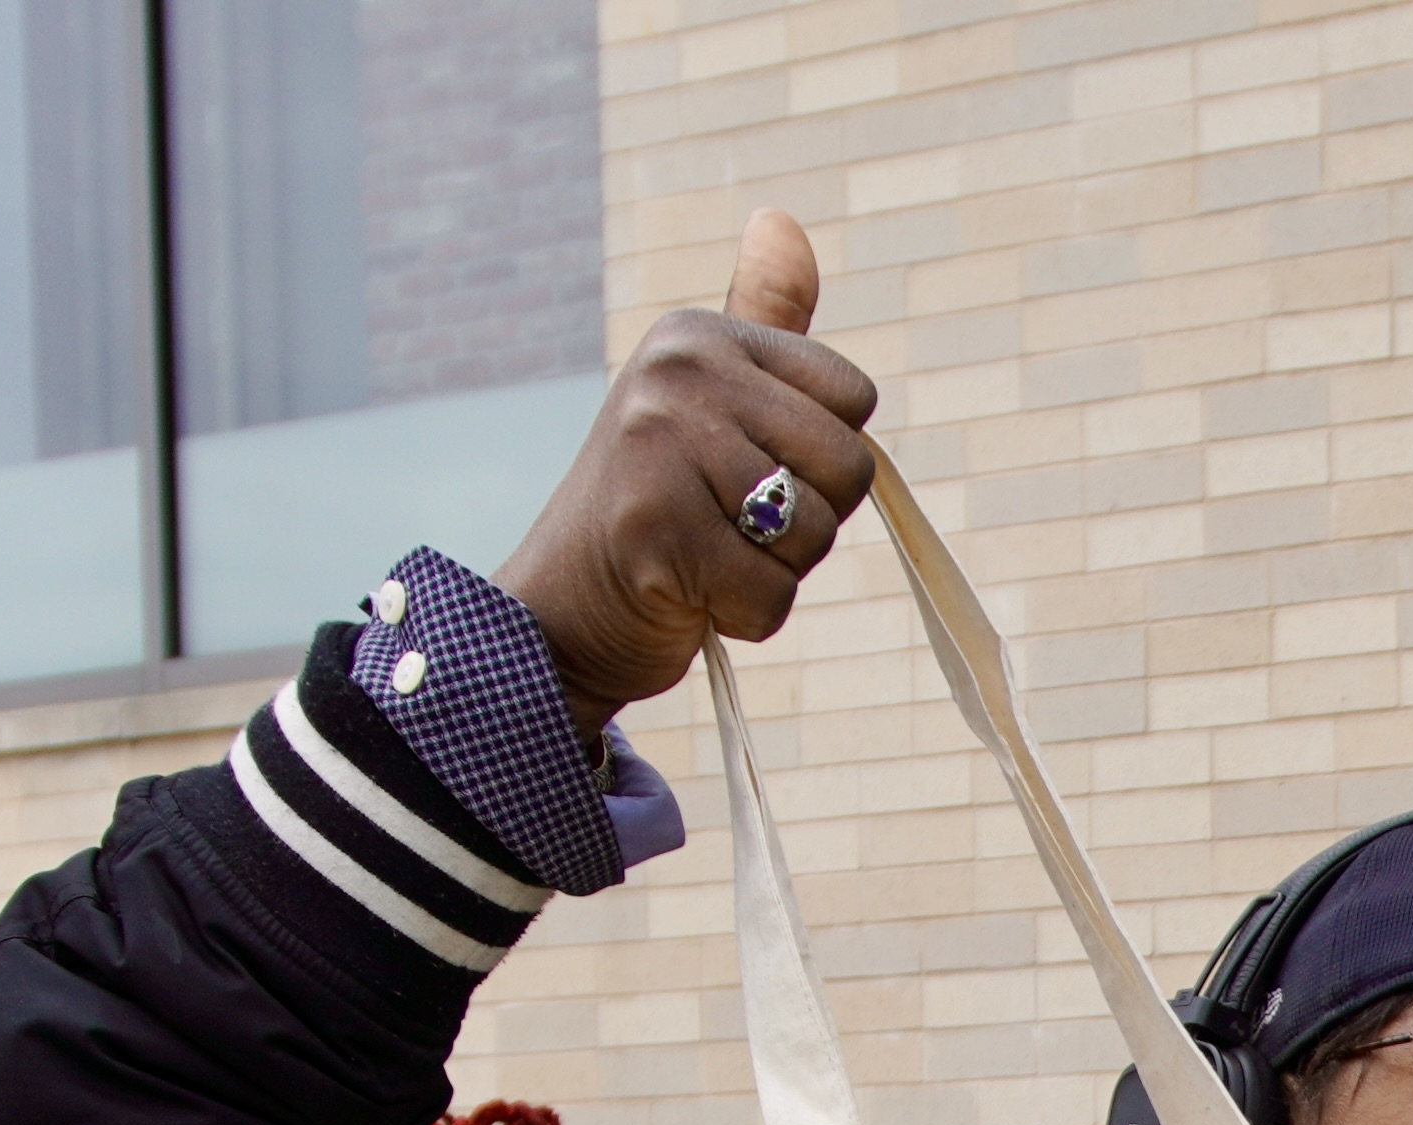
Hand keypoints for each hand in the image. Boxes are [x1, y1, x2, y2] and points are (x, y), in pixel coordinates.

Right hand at [495, 211, 882, 746]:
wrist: (559, 608)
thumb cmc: (657, 507)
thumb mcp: (709, 401)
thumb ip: (762, 322)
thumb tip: (781, 219)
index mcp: (697, 337)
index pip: (853, 400)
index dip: (822, 458)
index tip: (749, 470)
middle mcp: (677, 374)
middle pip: (850, 468)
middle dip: (807, 521)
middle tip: (729, 525)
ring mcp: (661, 448)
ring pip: (816, 533)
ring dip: (774, 571)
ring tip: (705, 555)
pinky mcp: (658, 533)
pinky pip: (774, 595)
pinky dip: (745, 617)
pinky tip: (689, 594)